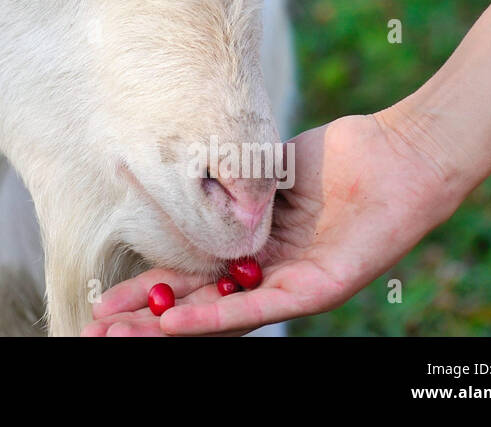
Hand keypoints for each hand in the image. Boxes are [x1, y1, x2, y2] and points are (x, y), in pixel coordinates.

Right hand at [82, 110, 460, 335]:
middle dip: (141, 322)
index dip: (144, 293)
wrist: (397, 153)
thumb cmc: (334, 156)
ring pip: (219, 316)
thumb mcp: (260, 170)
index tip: (102, 302)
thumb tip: (169, 197)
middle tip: (94, 332)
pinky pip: (259, 308)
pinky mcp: (319, 288)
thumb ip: (223, 195)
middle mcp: (266, 276)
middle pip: (194, 305)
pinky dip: (214, 315)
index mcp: (250, 250)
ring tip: (118, 337)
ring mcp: (291, 285)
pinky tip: (174, 322)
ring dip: (166, 329)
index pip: (187, 278)